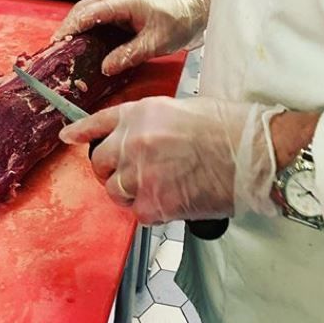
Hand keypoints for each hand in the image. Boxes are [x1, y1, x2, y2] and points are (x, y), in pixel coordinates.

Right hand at [52, 0, 211, 75]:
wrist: (191, 13)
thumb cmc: (176, 23)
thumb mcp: (155, 43)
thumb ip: (129, 54)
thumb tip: (105, 67)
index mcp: (124, 4)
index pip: (92, 11)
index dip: (74, 25)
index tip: (59, 40)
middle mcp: (117, 1)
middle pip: (83, 8)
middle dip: (67, 25)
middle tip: (53, 45)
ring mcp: (117, 6)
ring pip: (87, 10)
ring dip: (73, 24)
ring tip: (60, 43)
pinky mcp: (119, 13)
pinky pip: (95, 17)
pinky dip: (83, 26)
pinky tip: (78, 40)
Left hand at [59, 96, 284, 224]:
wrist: (256, 153)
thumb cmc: (229, 128)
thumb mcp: (181, 110)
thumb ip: (149, 123)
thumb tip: (135, 139)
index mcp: (140, 114)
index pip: (98, 123)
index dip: (80, 132)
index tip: (68, 137)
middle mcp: (133, 142)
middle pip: (99, 162)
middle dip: (110, 169)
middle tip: (130, 173)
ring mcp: (141, 174)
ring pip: (114, 191)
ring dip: (129, 192)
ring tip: (157, 188)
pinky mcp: (155, 203)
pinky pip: (136, 212)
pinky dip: (149, 210)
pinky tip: (170, 200)